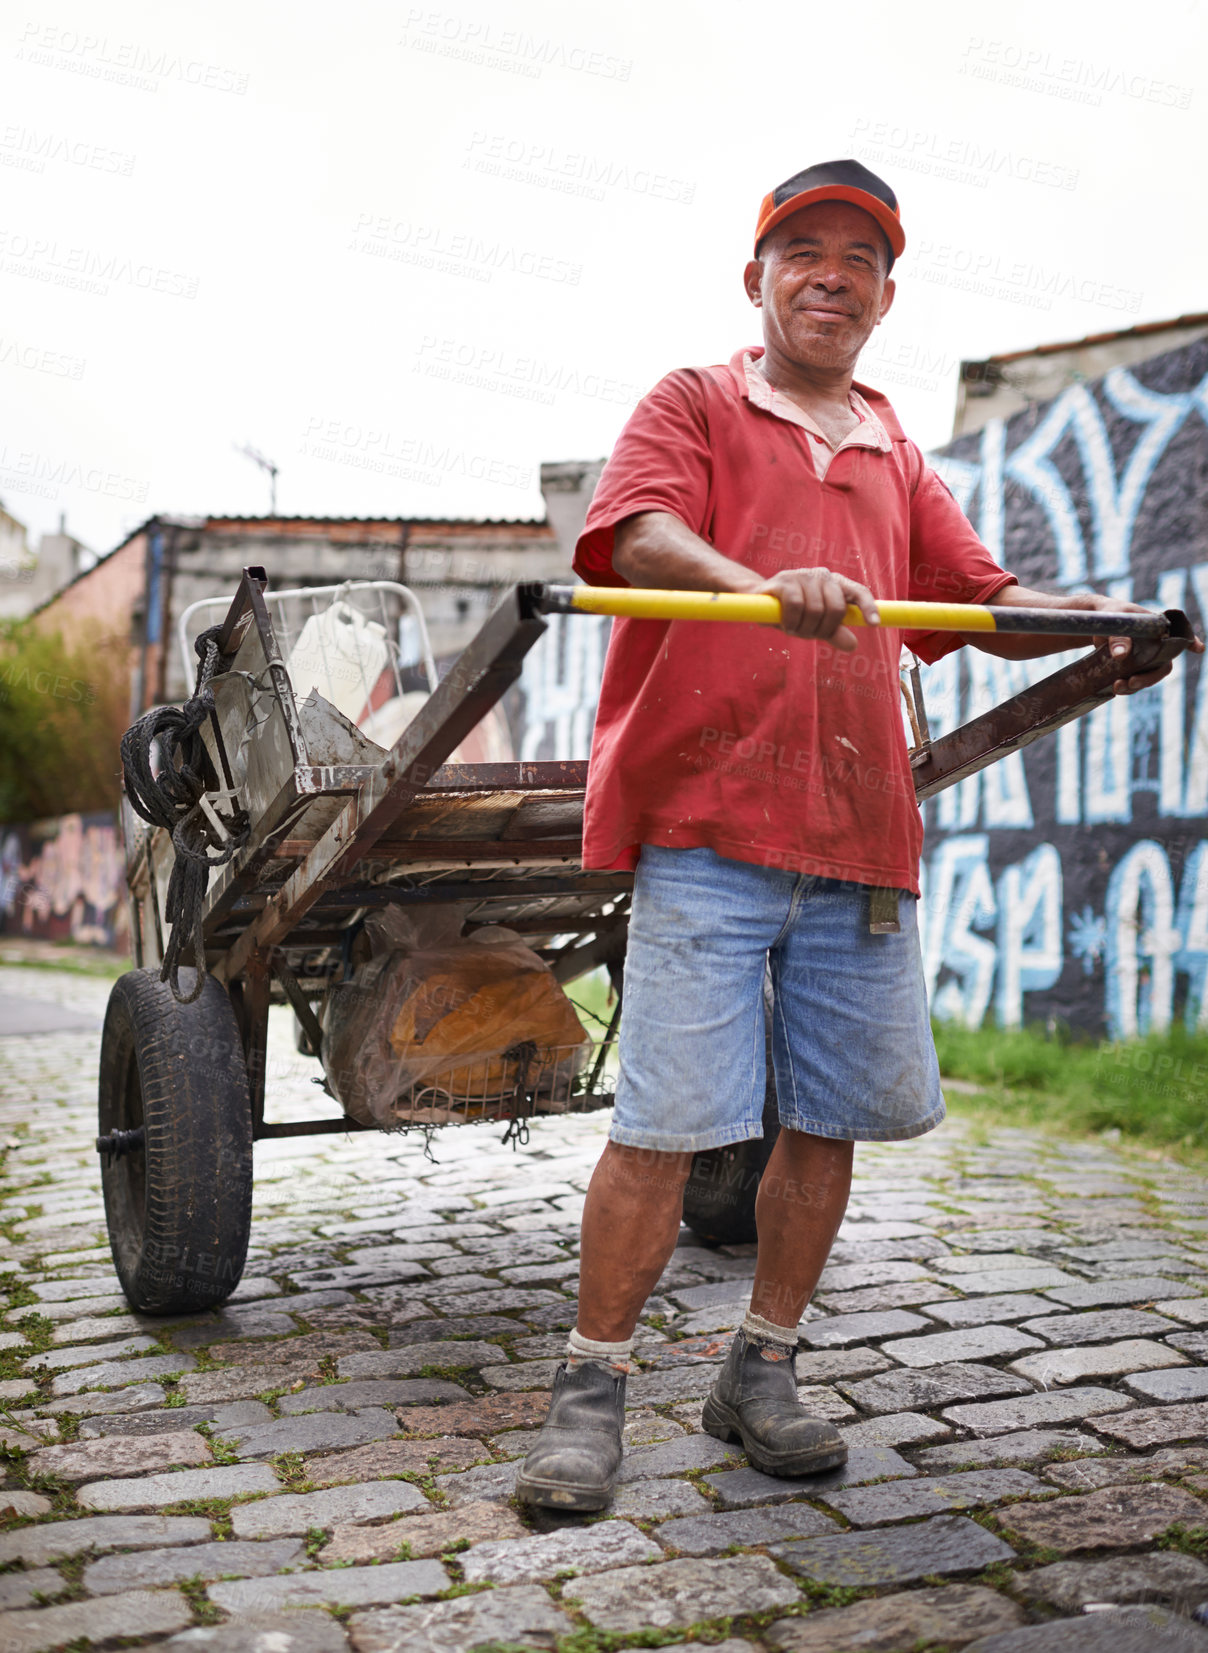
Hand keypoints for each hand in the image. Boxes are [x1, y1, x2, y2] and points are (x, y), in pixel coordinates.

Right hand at [755, 567, 879, 651]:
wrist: (759, 601)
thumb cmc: (792, 613)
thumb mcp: (815, 626)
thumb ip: (834, 633)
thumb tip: (853, 645)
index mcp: (835, 584)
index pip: (858, 592)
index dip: (868, 607)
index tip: (874, 624)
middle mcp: (823, 576)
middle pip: (836, 608)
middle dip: (823, 629)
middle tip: (809, 635)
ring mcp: (803, 575)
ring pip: (815, 609)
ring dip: (803, 628)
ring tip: (794, 628)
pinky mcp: (785, 580)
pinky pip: (796, 605)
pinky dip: (792, 621)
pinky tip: (786, 625)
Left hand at [1062, 592, 1204, 694]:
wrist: (1093, 623)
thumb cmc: (1110, 614)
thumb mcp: (1114, 620)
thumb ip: (1117, 636)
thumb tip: (1121, 655)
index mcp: (1158, 628)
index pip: (1179, 634)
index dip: (1190, 642)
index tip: (1198, 648)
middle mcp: (1156, 644)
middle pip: (1163, 665)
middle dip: (1150, 678)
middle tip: (1132, 682)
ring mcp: (1144, 657)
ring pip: (1148, 676)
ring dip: (1136, 686)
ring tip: (1117, 687)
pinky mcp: (1131, 666)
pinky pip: (1134, 680)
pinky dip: (1127, 687)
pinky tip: (1115, 689)